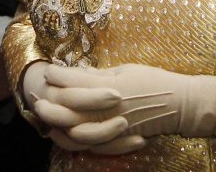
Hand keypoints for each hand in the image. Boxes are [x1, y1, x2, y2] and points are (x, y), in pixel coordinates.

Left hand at [46, 64, 215, 137]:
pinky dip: (75, 142)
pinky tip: (65, 134)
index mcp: (108, 87)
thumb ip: (98, 75)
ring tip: (45, 118)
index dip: (56, 75)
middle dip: (49, 101)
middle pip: (67, 108)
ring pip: (75, 131)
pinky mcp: (118, 140)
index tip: (48, 70)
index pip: (73, 81)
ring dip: (57, 124)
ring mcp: (112, 127)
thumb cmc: (153, 81)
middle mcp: (106, 109)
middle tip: (36, 95)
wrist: (179, 104)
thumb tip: (77, 72)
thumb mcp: (124, 70)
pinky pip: (92, 146)